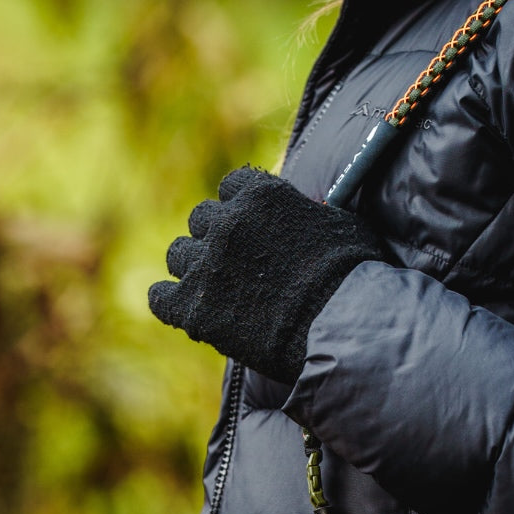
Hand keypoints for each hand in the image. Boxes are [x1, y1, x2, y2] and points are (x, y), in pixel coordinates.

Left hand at [148, 165, 384, 384]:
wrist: (342, 326)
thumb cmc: (353, 278)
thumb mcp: (340, 226)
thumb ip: (311, 213)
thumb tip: (311, 209)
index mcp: (259, 194)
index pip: (232, 186)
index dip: (241, 210)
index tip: (253, 228)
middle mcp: (226, 222)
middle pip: (202, 220)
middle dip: (216, 239)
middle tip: (236, 266)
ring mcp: (206, 264)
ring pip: (178, 255)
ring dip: (194, 268)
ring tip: (214, 291)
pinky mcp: (193, 307)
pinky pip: (159, 297)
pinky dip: (168, 301)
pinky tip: (184, 310)